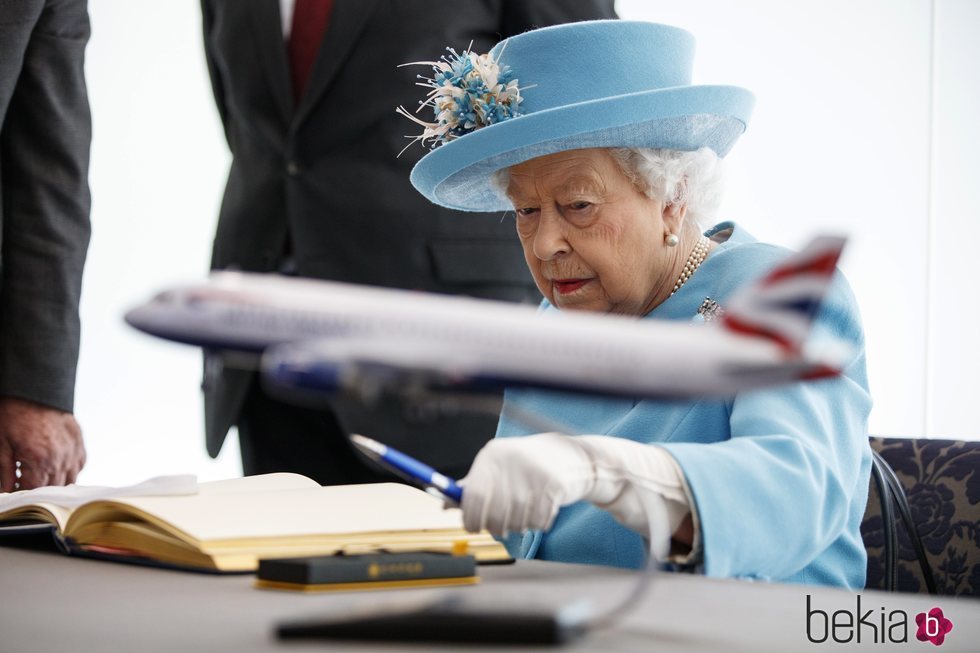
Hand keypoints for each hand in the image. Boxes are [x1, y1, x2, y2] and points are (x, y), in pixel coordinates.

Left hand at [0, 397, 85, 490]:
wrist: (33, 390)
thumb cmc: (15, 414)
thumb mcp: (1, 445)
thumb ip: (4, 472)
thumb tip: (6, 490)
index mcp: (40, 460)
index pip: (34, 491)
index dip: (22, 492)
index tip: (14, 487)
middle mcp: (61, 458)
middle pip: (53, 488)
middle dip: (38, 488)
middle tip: (24, 480)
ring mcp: (73, 451)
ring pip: (69, 480)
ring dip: (55, 482)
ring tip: (40, 475)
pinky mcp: (79, 444)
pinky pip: (78, 466)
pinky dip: (68, 470)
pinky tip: (55, 466)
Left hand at [460, 433, 692, 560]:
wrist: (572, 456)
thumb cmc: (527, 466)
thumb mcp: (499, 469)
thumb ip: (473, 486)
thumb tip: (444, 504)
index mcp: (491, 455)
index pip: (473, 498)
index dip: (470, 519)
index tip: (472, 528)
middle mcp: (510, 461)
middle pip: (493, 514)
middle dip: (496, 527)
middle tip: (502, 527)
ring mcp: (533, 473)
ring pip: (516, 521)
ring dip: (518, 526)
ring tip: (524, 514)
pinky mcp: (554, 485)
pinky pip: (538, 521)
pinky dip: (538, 524)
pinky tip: (541, 511)